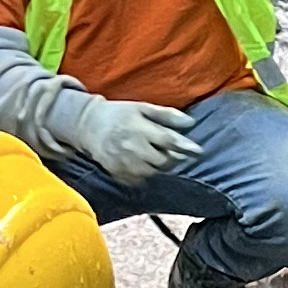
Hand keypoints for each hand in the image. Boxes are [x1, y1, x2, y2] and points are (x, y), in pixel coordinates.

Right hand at [64, 95, 201, 187]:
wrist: (90, 125)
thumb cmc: (120, 114)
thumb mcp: (143, 108)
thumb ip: (166, 115)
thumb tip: (190, 123)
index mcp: (140, 128)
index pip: (169, 141)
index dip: (185, 147)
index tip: (197, 151)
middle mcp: (132, 147)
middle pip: (163, 160)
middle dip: (172, 158)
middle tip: (174, 152)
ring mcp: (124, 162)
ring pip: (152, 172)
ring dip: (160, 167)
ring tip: (157, 156)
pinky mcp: (117, 172)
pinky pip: (139, 180)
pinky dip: (145, 174)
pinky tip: (143, 164)